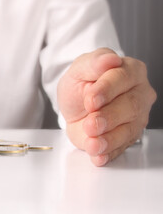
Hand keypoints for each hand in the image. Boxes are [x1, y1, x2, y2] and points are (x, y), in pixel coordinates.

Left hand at [58, 48, 155, 165]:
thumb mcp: (79, 69)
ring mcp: (136, 117)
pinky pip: (121, 147)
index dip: (106, 89)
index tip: (90, 98)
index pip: (123, 78)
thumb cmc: (81, 83)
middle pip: (131, 106)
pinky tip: (98, 155)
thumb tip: (110, 59)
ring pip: (129, 130)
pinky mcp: (127, 137)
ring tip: (92, 143)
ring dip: (109, 139)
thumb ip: (93, 63)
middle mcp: (139, 93)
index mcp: (130, 70)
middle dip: (108, 117)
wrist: (76, 105)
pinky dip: (109, 153)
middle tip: (90, 124)